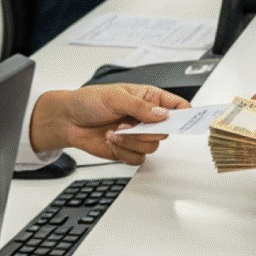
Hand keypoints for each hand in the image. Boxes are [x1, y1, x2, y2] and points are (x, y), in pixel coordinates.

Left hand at [30, 83, 185, 164]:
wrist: (67, 120)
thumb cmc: (88, 101)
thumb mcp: (115, 97)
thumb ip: (140, 107)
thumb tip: (162, 115)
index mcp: (147, 98)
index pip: (176, 105)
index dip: (185, 113)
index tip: (188, 119)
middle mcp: (146, 118)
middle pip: (166, 131)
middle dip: (146, 130)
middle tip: (129, 124)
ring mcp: (138, 135)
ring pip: (152, 146)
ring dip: (131, 141)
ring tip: (114, 132)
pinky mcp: (128, 150)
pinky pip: (137, 158)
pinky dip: (123, 152)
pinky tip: (111, 141)